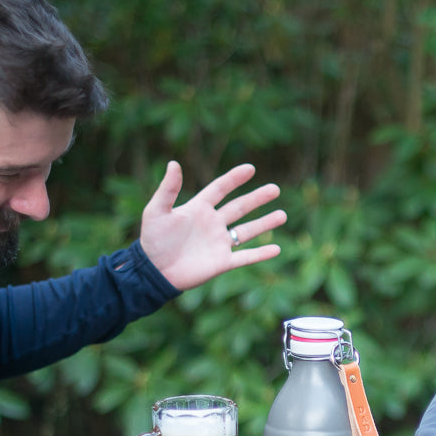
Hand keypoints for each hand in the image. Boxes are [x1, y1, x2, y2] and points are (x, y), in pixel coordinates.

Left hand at [138, 161, 286, 290]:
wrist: (153, 271)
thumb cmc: (153, 240)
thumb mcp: (157, 211)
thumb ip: (168, 189)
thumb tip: (174, 163)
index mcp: (198, 208)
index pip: (220, 189)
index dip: (234, 179)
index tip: (250, 169)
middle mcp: (212, 224)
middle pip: (239, 208)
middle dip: (257, 199)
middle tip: (275, 189)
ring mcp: (219, 243)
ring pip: (247, 231)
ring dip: (265, 223)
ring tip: (282, 215)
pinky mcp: (222, 262)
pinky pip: (245, 257)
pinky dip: (261, 253)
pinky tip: (276, 249)